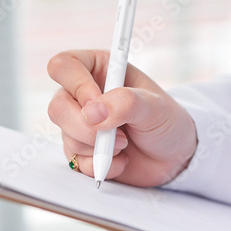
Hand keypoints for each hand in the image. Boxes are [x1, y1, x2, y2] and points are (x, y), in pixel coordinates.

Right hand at [47, 49, 197, 186]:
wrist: (174, 157)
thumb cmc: (166, 121)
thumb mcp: (154, 106)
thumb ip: (125, 103)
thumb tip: (92, 113)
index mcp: (97, 69)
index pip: (64, 66)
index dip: (76, 85)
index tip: (97, 103)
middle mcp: (82, 94)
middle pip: (57, 107)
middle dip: (85, 127)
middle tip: (119, 135)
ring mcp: (79, 124)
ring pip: (65, 136)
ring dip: (99, 147)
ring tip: (125, 144)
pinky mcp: (81, 151)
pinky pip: (76, 161)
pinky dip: (100, 164)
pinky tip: (121, 160)